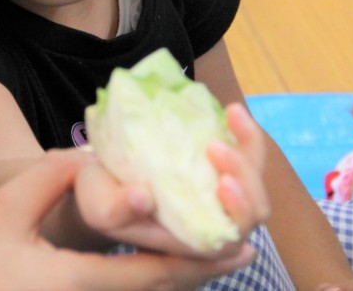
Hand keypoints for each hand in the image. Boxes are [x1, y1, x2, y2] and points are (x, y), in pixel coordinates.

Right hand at [0, 149, 255, 290]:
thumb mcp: (0, 214)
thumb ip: (48, 182)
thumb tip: (89, 159)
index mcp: (77, 283)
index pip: (154, 272)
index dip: (200, 258)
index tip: (239, 244)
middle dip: (201, 271)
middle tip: (239, 249)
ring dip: (176, 277)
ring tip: (208, 254)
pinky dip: (146, 281)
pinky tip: (156, 264)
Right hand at [74, 102, 268, 256]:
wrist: (102, 177)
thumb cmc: (100, 196)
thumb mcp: (97, 204)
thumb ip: (115, 209)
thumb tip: (143, 199)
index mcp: (186, 243)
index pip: (228, 240)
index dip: (236, 214)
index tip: (224, 183)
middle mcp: (211, 224)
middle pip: (253, 212)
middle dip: (245, 178)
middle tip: (215, 146)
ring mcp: (219, 198)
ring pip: (255, 182)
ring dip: (250, 149)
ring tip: (232, 114)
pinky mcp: (219, 172)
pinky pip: (246, 157)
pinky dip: (245, 134)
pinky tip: (232, 109)